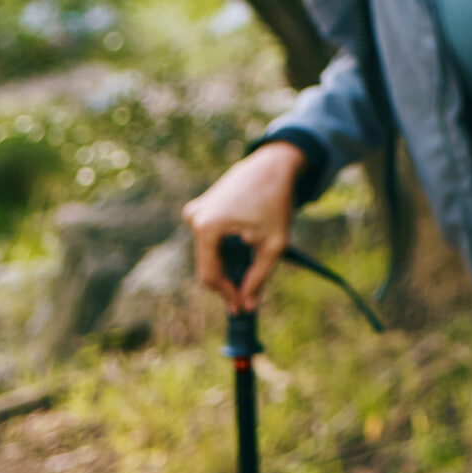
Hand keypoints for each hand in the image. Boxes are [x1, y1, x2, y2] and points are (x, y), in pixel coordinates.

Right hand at [183, 142, 303, 311]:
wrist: (276, 164)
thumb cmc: (276, 201)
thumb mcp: (274, 244)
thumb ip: (259, 277)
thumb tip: (248, 305)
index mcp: (206, 227)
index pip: (210, 275)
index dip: (226, 295)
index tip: (241, 309)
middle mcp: (194, 218)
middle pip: (208, 264)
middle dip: (228, 281)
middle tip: (246, 298)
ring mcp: (196, 211)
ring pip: (210, 252)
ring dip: (227, 264)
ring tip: (248, 272)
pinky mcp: (202, 206)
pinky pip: (211, 237)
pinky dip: (226, 248)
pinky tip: (245, 246)